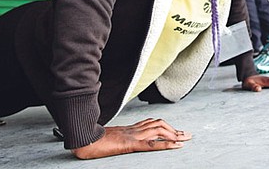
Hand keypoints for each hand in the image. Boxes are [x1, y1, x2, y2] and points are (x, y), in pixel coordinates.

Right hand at [71, 118, 190, 159]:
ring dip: (174, 135)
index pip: (151, 122)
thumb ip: (116, 137)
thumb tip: (118, 140)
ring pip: (159, 131)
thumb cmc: (90, 140)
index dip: (165, 125)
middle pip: (159, 124)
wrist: (80, 139)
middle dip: (174, 129)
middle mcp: (133, 129)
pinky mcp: (130, 144)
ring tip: (185, 139)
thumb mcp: (107, 139)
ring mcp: (132, 135)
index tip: (175, 130)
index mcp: (128, 128)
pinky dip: (166, 144)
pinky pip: (152, 143)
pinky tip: (176, 145)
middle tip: (187, 134)